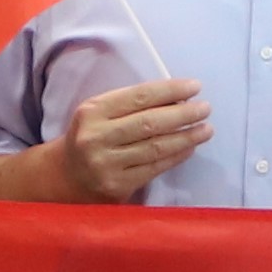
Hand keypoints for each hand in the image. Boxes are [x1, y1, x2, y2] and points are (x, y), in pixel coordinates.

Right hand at [52, 76, 212, 202]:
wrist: (65, 175)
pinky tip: (190, 148)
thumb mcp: (100, 113)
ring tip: (206, 129)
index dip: (170, 90)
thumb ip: (131, 105)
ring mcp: (106, 163)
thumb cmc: (91, 136)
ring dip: (186, 138)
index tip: (195, 86)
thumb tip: (178, 99)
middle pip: (149, 123)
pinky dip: (175, 157)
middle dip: (183, 115)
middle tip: (206, 108)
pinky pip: (154, 168)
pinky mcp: (117, 185)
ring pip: (155, 148)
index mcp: (93, 110)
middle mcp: (97, 137)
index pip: (139, 97)